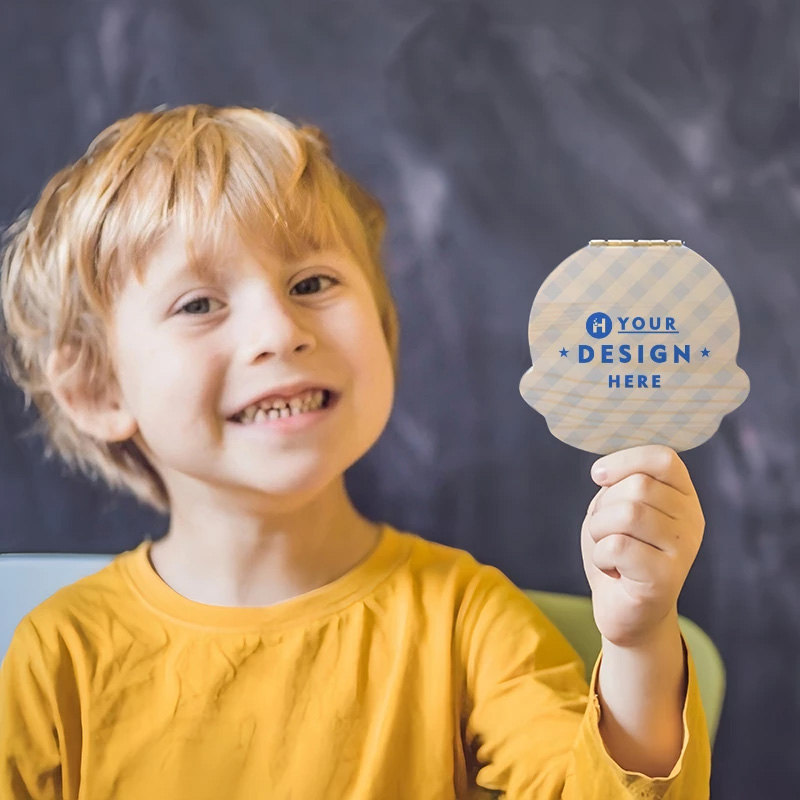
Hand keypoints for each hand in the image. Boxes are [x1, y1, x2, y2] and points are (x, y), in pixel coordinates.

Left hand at [580, 445, 704, 647]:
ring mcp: (684, 550)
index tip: (599, 476)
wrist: (625, 611)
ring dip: (599, 529)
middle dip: (605, 505)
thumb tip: (605, 470)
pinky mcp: (666, 578)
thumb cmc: (618, 553)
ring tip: (608, 549)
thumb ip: (622, 484)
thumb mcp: (617, 508)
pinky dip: (601, 555)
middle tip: (606, 531)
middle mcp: (692, 520)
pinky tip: (613, 570)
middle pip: (638, 485)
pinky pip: (618, 546)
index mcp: (683, 497)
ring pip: (628, 513)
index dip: (625, 460)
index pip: (663, 458)